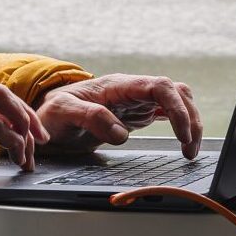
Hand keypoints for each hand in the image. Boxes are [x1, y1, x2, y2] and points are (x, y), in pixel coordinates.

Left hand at [36, 75, 203, 159]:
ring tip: (189, 150)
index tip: (182, 135)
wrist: (45, 117)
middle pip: (175, 93)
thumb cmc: (51, 111)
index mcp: (118, 85)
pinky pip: (166, 113)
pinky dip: (180, 125)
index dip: (177, 108)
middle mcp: (131, 90)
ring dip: (189, 122)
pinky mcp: (135, 115)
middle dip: (190, 118)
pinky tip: (185, 141)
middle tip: (189, 149)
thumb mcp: (62, 111)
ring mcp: (135, 102)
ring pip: (176, 101)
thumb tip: (120, 133)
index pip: (160, 87)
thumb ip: (90, 117)